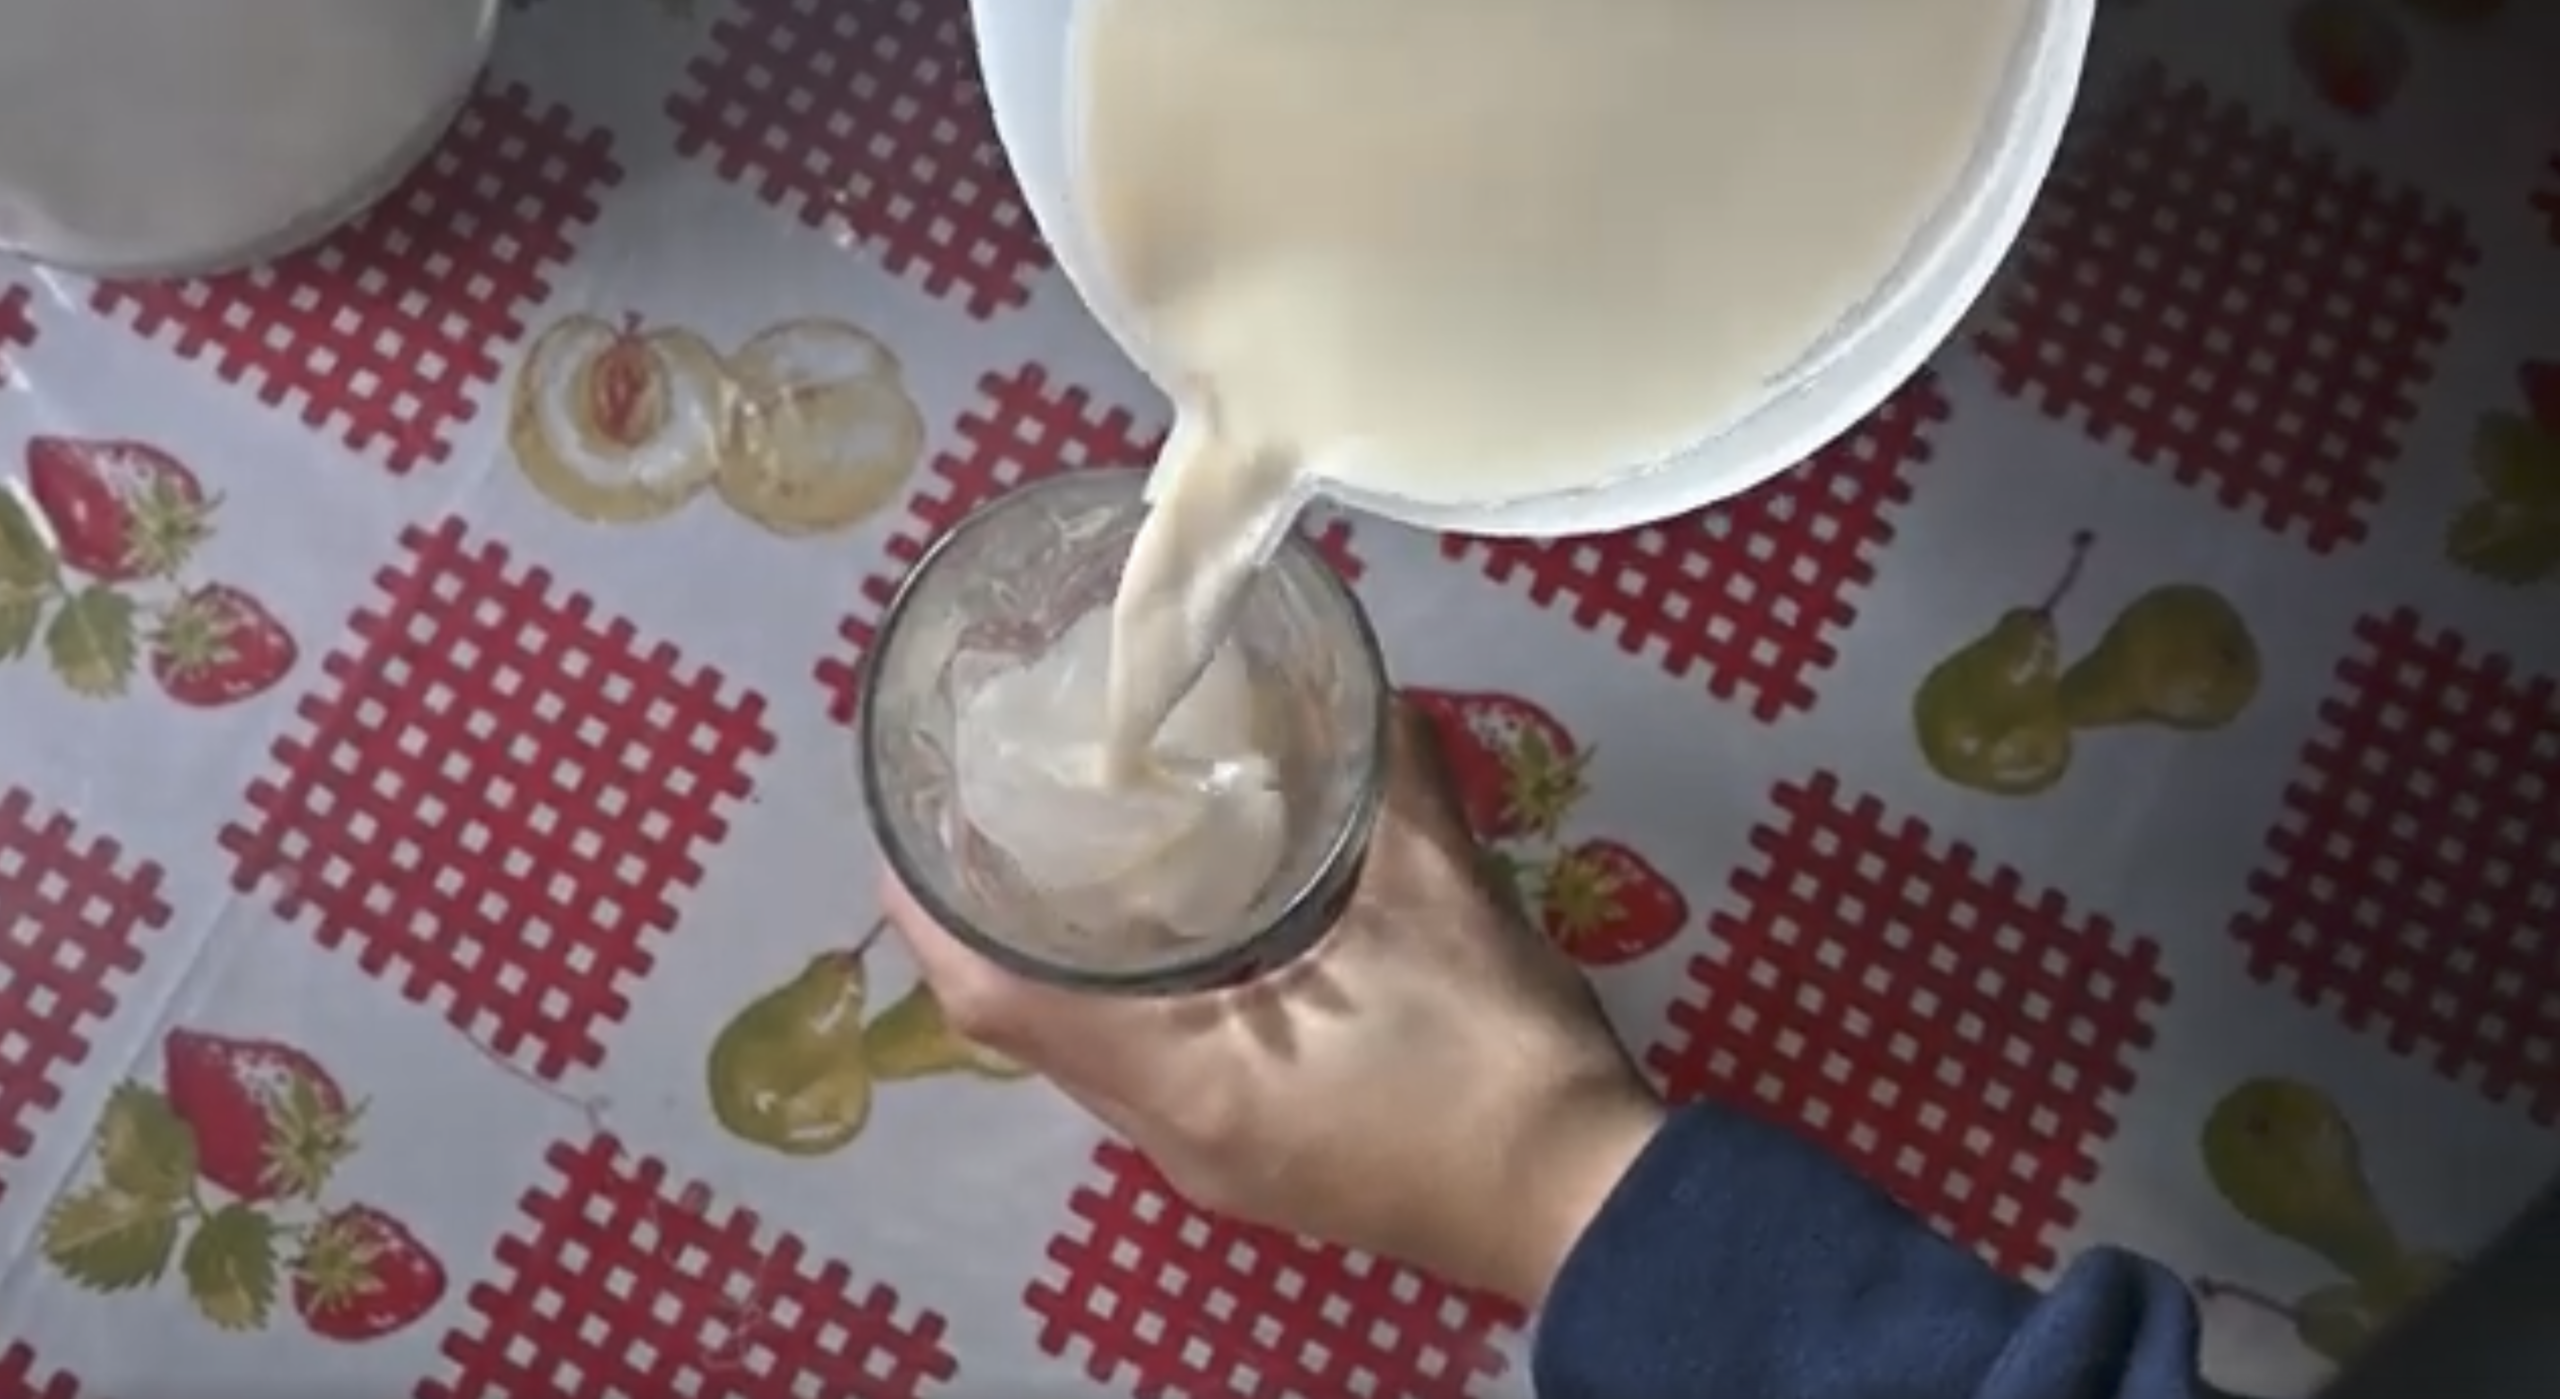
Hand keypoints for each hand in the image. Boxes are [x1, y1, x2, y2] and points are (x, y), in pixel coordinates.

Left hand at [880, 699, 1665, 1303]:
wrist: (1595, 1205)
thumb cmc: (1501, 1062)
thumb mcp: (1442, 898)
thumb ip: (1386, 776)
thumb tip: (1357, 677)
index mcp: (1185, 1078)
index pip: (996, 999)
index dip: (928, 907)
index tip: (901, 812)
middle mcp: (1172, 1134)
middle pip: (1026, 1027)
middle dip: (987, 920)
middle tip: (989, 800)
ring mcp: (1215, 1159)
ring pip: (1089, 1053)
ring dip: (1060, 961)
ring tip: (1067, 843)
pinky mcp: (1261, 1161)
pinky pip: (1150, 1069)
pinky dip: (1129, 995)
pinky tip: (1175, 923)